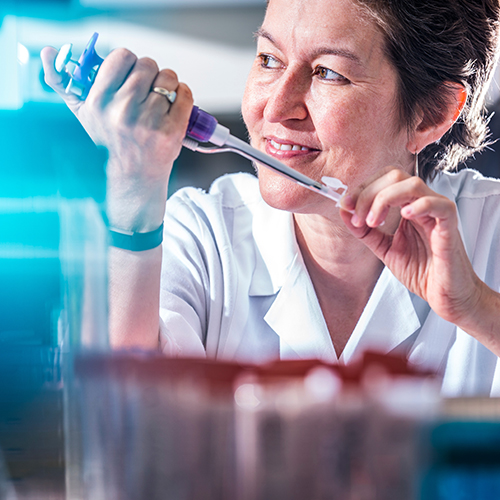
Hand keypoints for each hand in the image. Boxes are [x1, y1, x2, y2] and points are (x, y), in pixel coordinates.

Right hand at [40, 46, 192, 229]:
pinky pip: (185, 94)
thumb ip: (63, 83)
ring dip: (169, 83)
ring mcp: (149, 122)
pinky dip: (183, 93)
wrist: (133, 178)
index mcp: (100, 102)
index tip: (131, 72)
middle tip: (148, 87)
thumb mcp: (83, 114)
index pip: (122, 56)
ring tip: (162, 96)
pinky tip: (176, 101)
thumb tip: (48, 52)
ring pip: (168, 78)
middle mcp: (124, 111)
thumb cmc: (110, 142)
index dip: (130, 61)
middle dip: (150, 73)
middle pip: (148, 65)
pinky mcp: (172, 131)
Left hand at [339, 168, 484, 328]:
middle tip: (358, 218)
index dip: (362, 188)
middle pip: (394, 176)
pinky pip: (438, 205)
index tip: (345, 206)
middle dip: (368, 194)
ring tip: (374, 222)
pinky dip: (418, 206)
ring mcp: (437, 212)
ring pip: (412, 184)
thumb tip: (343, 210)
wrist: (443, 295)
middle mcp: (422, 203)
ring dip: (385, 199)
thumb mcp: (383, 248)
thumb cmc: (421, 271)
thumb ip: (365, 231)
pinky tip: (404, 216)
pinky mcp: (450, 226)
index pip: (384, 179)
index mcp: (407, 205)